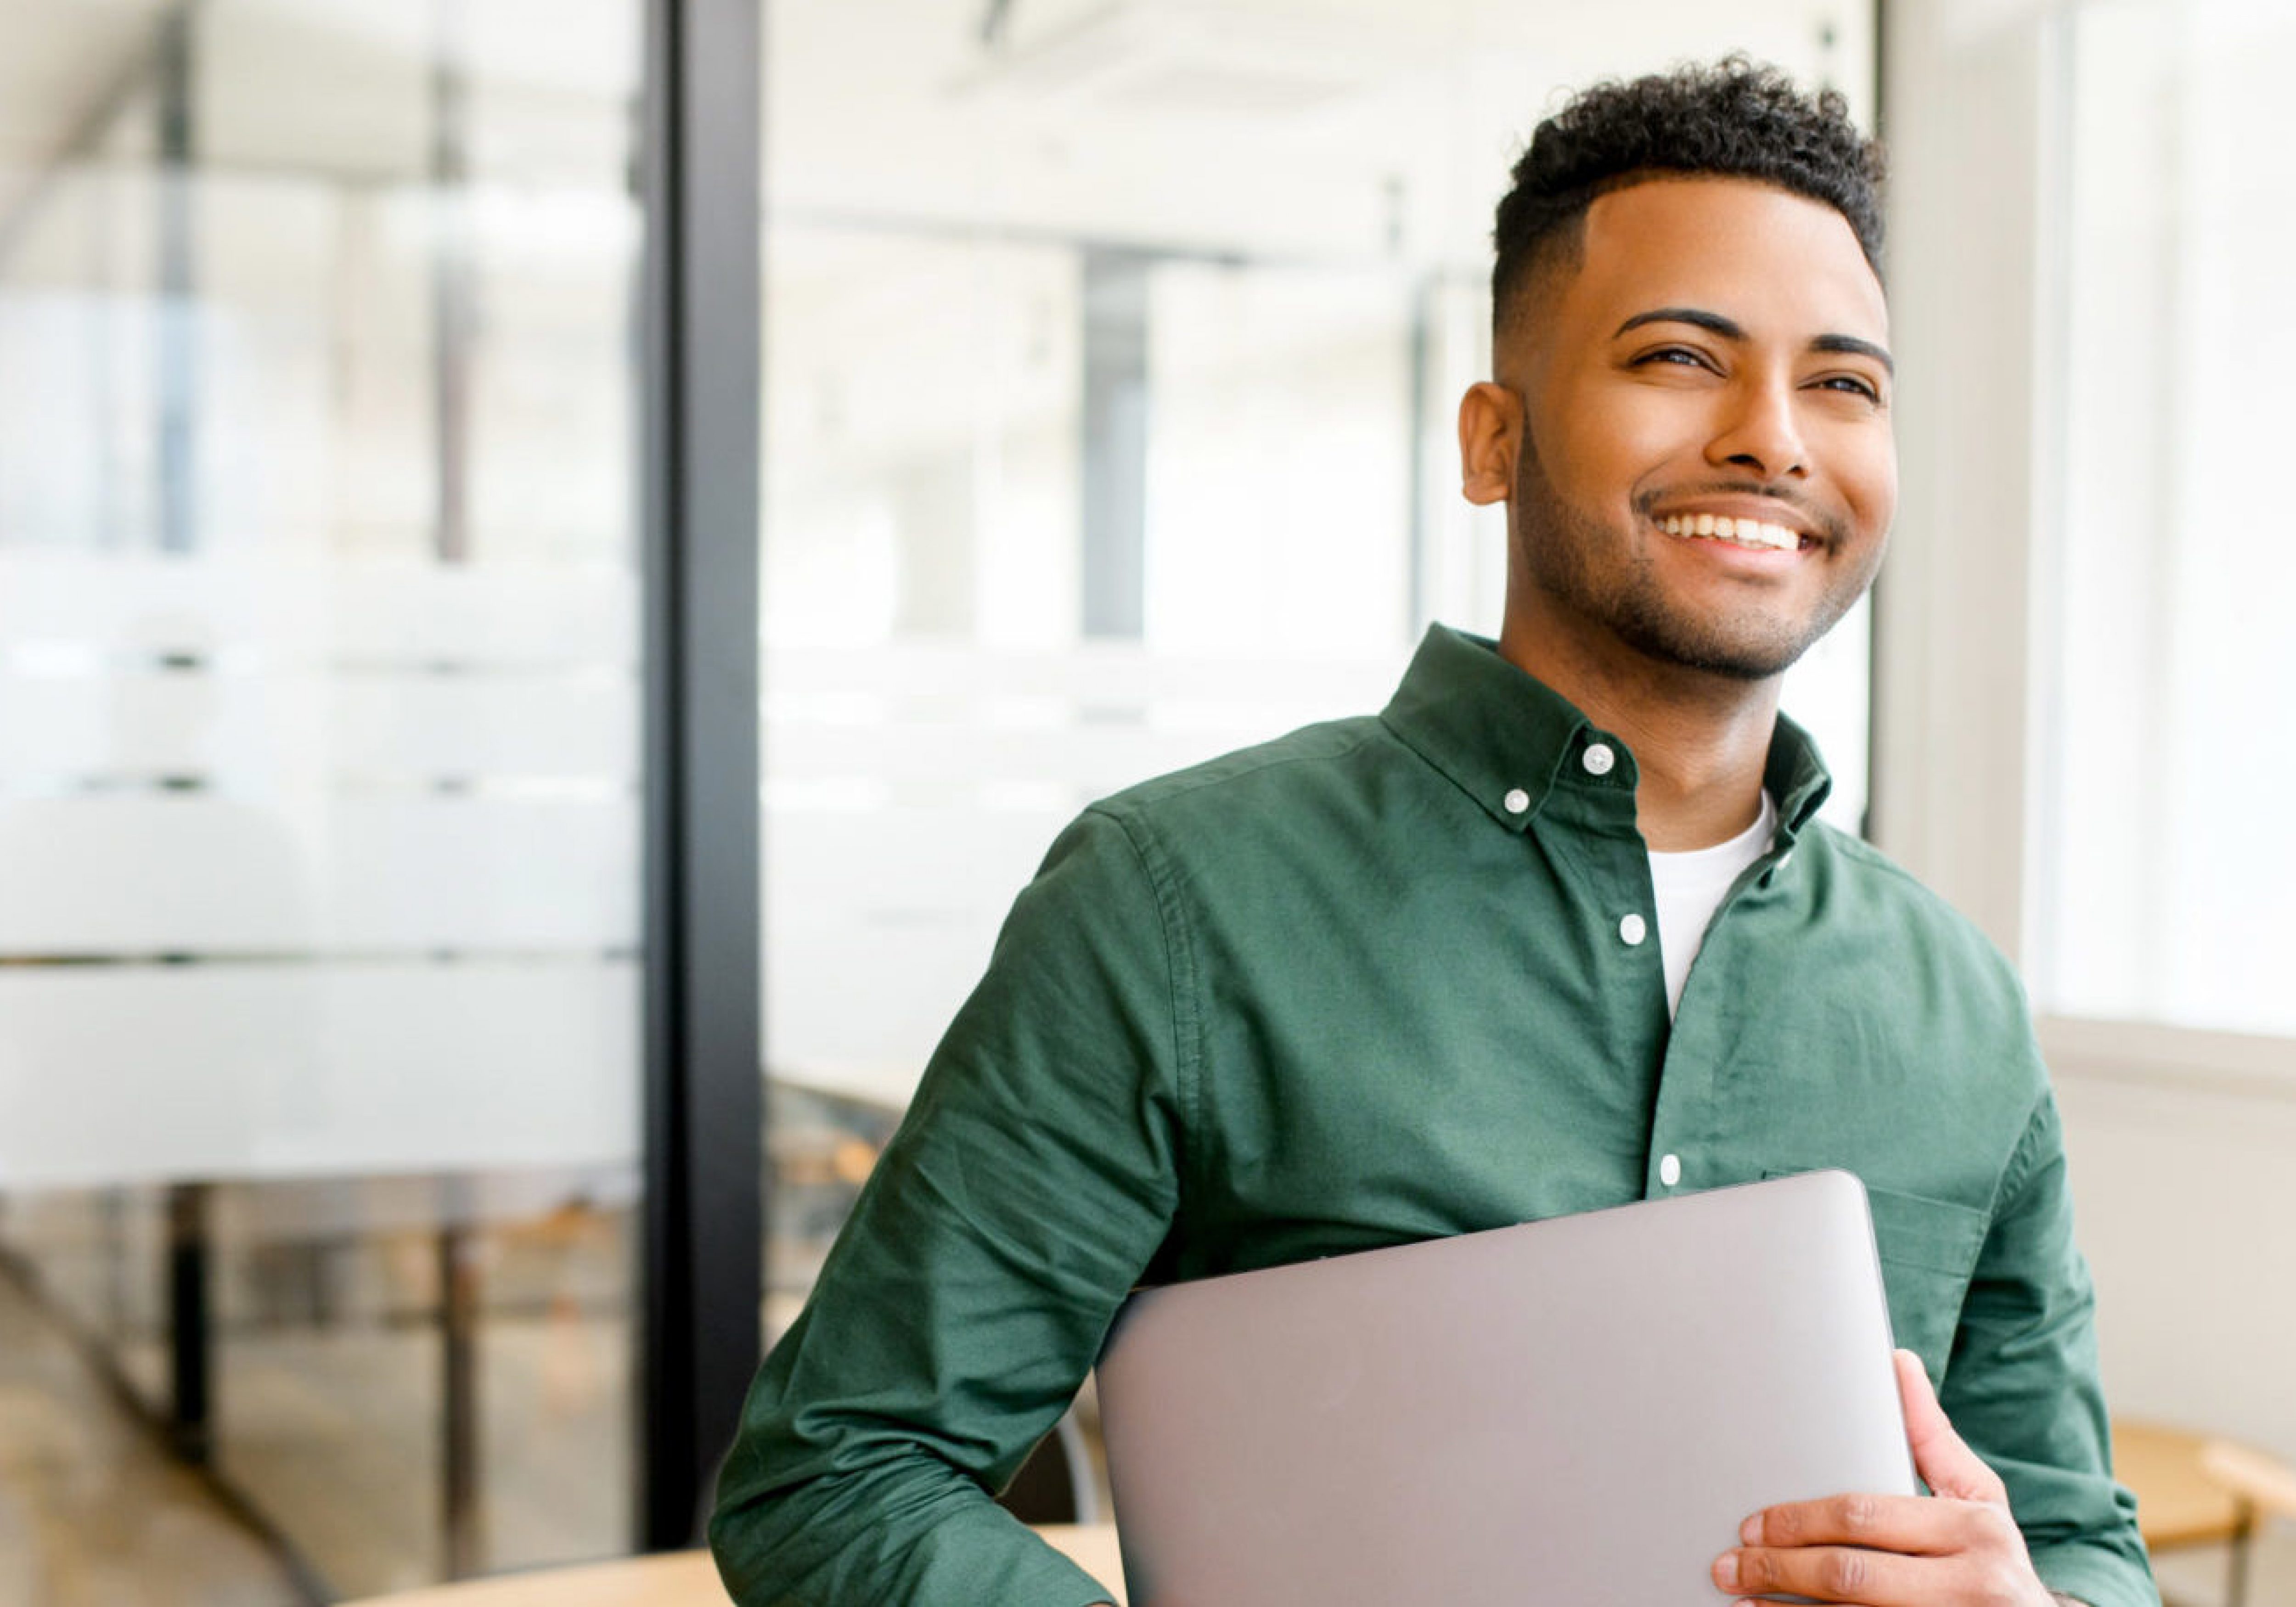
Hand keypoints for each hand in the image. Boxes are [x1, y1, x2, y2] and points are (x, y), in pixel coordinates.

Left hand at [1710, 1349, 2055, 1605]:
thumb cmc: (1991, 1557)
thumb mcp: (1976, 1498)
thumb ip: (1930, 1437)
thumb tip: (1897, 1361)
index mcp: (1975, 1528)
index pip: (1864, 1515)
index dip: (1797, 1520)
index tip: (1752, 1523)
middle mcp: (1973, 1584)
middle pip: (1849, 1574)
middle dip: (1779, 1566)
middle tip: (1731, 1563)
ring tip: (1740, 1594)